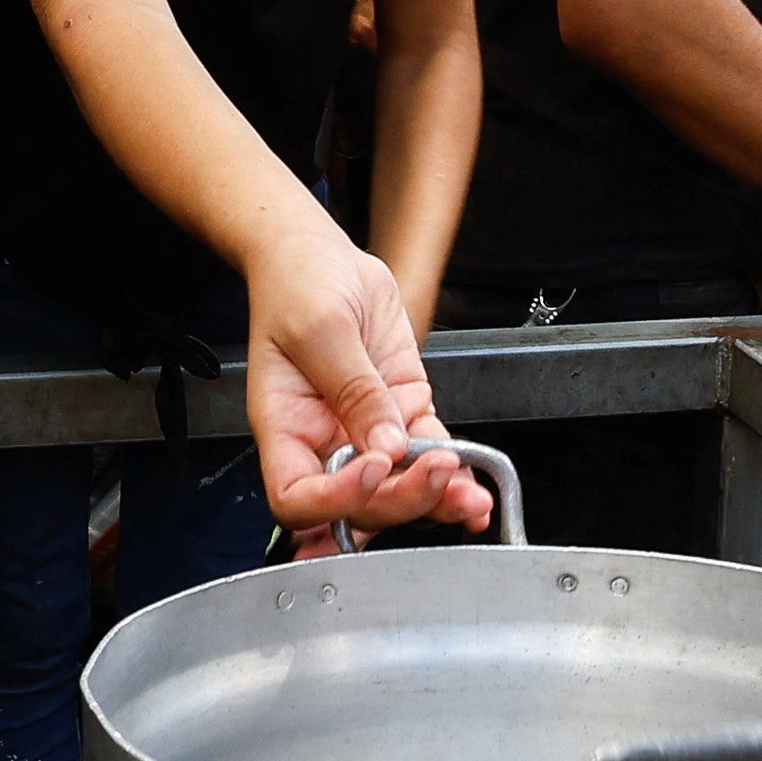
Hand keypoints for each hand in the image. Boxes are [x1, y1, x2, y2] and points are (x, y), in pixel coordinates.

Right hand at [240, 236, 487, 545]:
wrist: (321, 256)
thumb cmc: (298, 285)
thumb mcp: (322, 329)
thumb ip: (355, 390)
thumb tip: (387, 446)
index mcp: (285, 427)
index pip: (297, 496)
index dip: (335, 500)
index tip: (373, 468)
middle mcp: (322, 440)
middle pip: (357, 504)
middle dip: (401, 499)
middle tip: (438, 473)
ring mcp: (364, 431)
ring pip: (397, 489)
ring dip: (435, 501)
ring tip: (470, 498)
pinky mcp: (402, 413)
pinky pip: (426, 456)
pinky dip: (454, 476)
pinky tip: (476, 486)